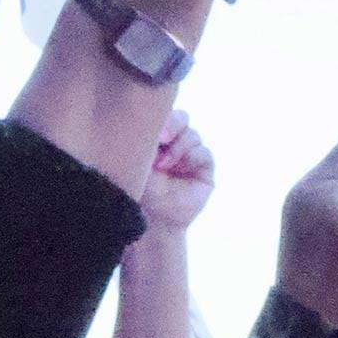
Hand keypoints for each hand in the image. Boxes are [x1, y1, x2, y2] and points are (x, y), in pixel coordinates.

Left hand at [138, 113, 216, 232]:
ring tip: (163, 165)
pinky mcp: (204, 169)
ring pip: (192, 135)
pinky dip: (192, 157)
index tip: (146, 123)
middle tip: (161, 136)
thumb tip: (145, 119)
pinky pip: (203, 153)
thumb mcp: (133, 163)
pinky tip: (179, 169)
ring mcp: (189, 156)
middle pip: (180, 118)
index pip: (161, 115)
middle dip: (173, 123)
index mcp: (154, 139)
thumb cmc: (136, 192)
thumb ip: (139, 140)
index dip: (158, 116)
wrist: (151, 223)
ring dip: (178, 146)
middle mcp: (173, 144)